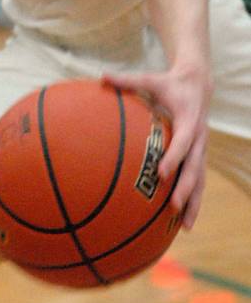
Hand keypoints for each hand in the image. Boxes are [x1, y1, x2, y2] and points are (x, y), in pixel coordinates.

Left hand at [102, 65, 211, 229]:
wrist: (198, 85)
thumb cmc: (168, 84)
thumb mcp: (150, 79)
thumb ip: (127, 80)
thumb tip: (101, 75)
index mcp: (189, 121)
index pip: (182, 143)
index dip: (173, 158)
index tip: (160, 173)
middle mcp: (199, 139)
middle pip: (195, 168)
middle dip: (185, 189)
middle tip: (171, 206)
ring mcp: (201, 150)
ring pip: (200, 180)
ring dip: (193, 202)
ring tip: (185, 227)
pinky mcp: (199, 157)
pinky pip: (197, 181)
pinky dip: (192, 200)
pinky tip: (182, 222)